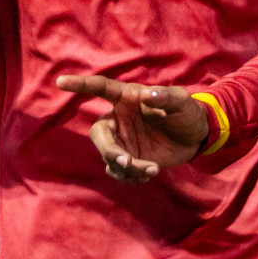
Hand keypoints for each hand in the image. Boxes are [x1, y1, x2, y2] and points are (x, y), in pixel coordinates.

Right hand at [56, 74, 208, 181]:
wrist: (196, 137)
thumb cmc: (186, 112)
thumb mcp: (182, 101)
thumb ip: (166, 96)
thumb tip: (147, 94)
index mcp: (127, 98)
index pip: (100, 88)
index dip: (81, 84)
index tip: (61, 82)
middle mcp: (119, 119)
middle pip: (99, 134)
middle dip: (109, 150)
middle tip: (127, 160)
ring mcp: (122, 140)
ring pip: (109, 157)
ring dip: (126, 167)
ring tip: (151, 169)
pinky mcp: (129, 158)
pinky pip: (118, 171)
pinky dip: (131, 176)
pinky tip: (150, 173)